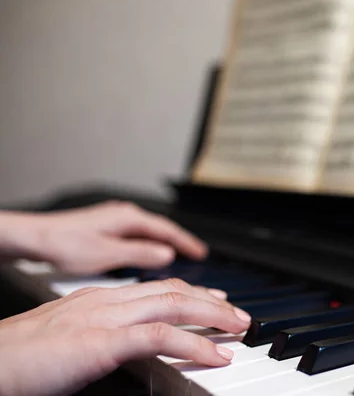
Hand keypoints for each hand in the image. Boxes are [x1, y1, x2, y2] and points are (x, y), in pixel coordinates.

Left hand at [0, 201, 207, 274]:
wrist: (33, 238)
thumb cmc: (64, 243)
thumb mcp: (108, 253)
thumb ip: (140, 253)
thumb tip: (166, 254)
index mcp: (128, 218)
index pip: (167, 229)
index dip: (187, 242)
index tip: (202, 253)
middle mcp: (123, 215)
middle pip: (160, 229)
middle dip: (179, 241)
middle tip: (196, 254)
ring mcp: (113, 221)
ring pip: (147, 232)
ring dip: (164, 243)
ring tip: (177, 256)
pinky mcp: (104, 229)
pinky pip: (136, 236)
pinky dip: (148, 245)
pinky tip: (146, 254)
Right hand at [0, 278, 250, 395]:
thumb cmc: (21, 359)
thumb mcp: (71, 338)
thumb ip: (103, 335)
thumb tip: (129, 345)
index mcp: (99, 298)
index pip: (157, 288)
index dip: (192, 293)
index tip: (214, 300)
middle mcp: (106, 300)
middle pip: (173, 292)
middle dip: (211, 302)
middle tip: (238, 315)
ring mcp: (104, 317)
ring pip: (173, 306)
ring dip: (212, 317)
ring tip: (238, 329)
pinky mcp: (100, 341)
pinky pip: (159, 337)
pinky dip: (193, 344)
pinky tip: (214, 355)